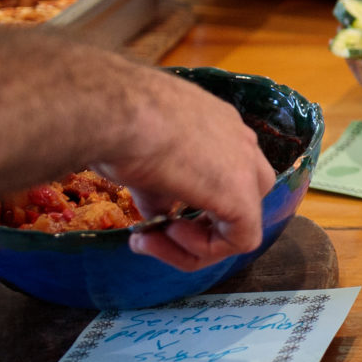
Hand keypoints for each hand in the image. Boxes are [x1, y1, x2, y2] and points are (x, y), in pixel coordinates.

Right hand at [97, 72, 273, 269]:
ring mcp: (245, 166)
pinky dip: (204, 248)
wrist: (115, 112)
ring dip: (195, 242)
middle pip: (240, 197)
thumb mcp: (141, 160)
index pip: (223, 172)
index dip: (192, 201)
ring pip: (241, 221)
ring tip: (150, 239)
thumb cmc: (116, 123)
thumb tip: (159, 217)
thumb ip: (159, 192)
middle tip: (157, 231)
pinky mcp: (243, 196)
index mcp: (218, 126)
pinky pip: (241, 238)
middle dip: (199, 225)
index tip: (153, 210)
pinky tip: (169, 233)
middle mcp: (239, 142)